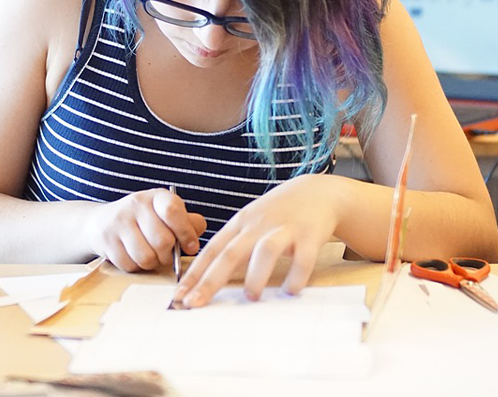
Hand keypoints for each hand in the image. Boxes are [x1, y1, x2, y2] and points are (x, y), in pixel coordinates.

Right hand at [82, 188, 205, 271]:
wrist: (101, 222)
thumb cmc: (144, 221)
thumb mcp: (166, 215)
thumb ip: (188, 223)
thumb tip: (197, 235)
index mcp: (156, 197)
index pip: (172, 211)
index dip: (186, 232)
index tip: (191, 246)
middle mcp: (136, 205)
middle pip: (163, 241)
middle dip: (169, 255)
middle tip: (167, 255)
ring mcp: (119, 222)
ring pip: (146, 257)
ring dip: (152, 263)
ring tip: (151, 256)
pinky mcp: (107, 241)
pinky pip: (130, 265)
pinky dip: (136, 267)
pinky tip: (134, 257)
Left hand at [173, 176, 337, 307]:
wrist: (318, 193)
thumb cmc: (278, 214)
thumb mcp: (250, 223)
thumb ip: (232, 247)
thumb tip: (204, 281)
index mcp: (240, 224)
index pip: (211, 251)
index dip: (194, 274)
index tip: (179, 296)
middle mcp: (258, 226)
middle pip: (230, 253)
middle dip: (210, 281)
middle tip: (194, 303)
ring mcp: (284, 229)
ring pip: (265, 251)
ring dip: (256, 275)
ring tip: (250, 297)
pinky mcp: (310, 235)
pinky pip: (303, 258)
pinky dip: (296, 275)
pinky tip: (291, 290)